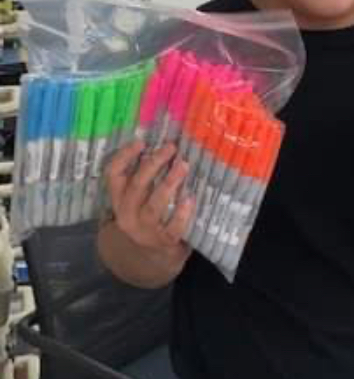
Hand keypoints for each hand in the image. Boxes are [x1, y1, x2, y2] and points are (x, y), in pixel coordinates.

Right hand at [105, 140, 194, 265]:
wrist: (153, 261)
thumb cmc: (149, 219)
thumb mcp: (138, 201)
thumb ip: (145, 180)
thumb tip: (165, 148)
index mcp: (119, 200)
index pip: (113, 175)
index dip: (124, 157)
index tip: (141, 142)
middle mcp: (127, 214)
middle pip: (137, 186)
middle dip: (154, 164)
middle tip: (171, 148)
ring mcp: (144, 230)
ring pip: (153, 205)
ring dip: (169, 183)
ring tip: (183, 166)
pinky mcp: (163, 242)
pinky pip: (172, 227)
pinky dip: (182, 213)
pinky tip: (191, 198)